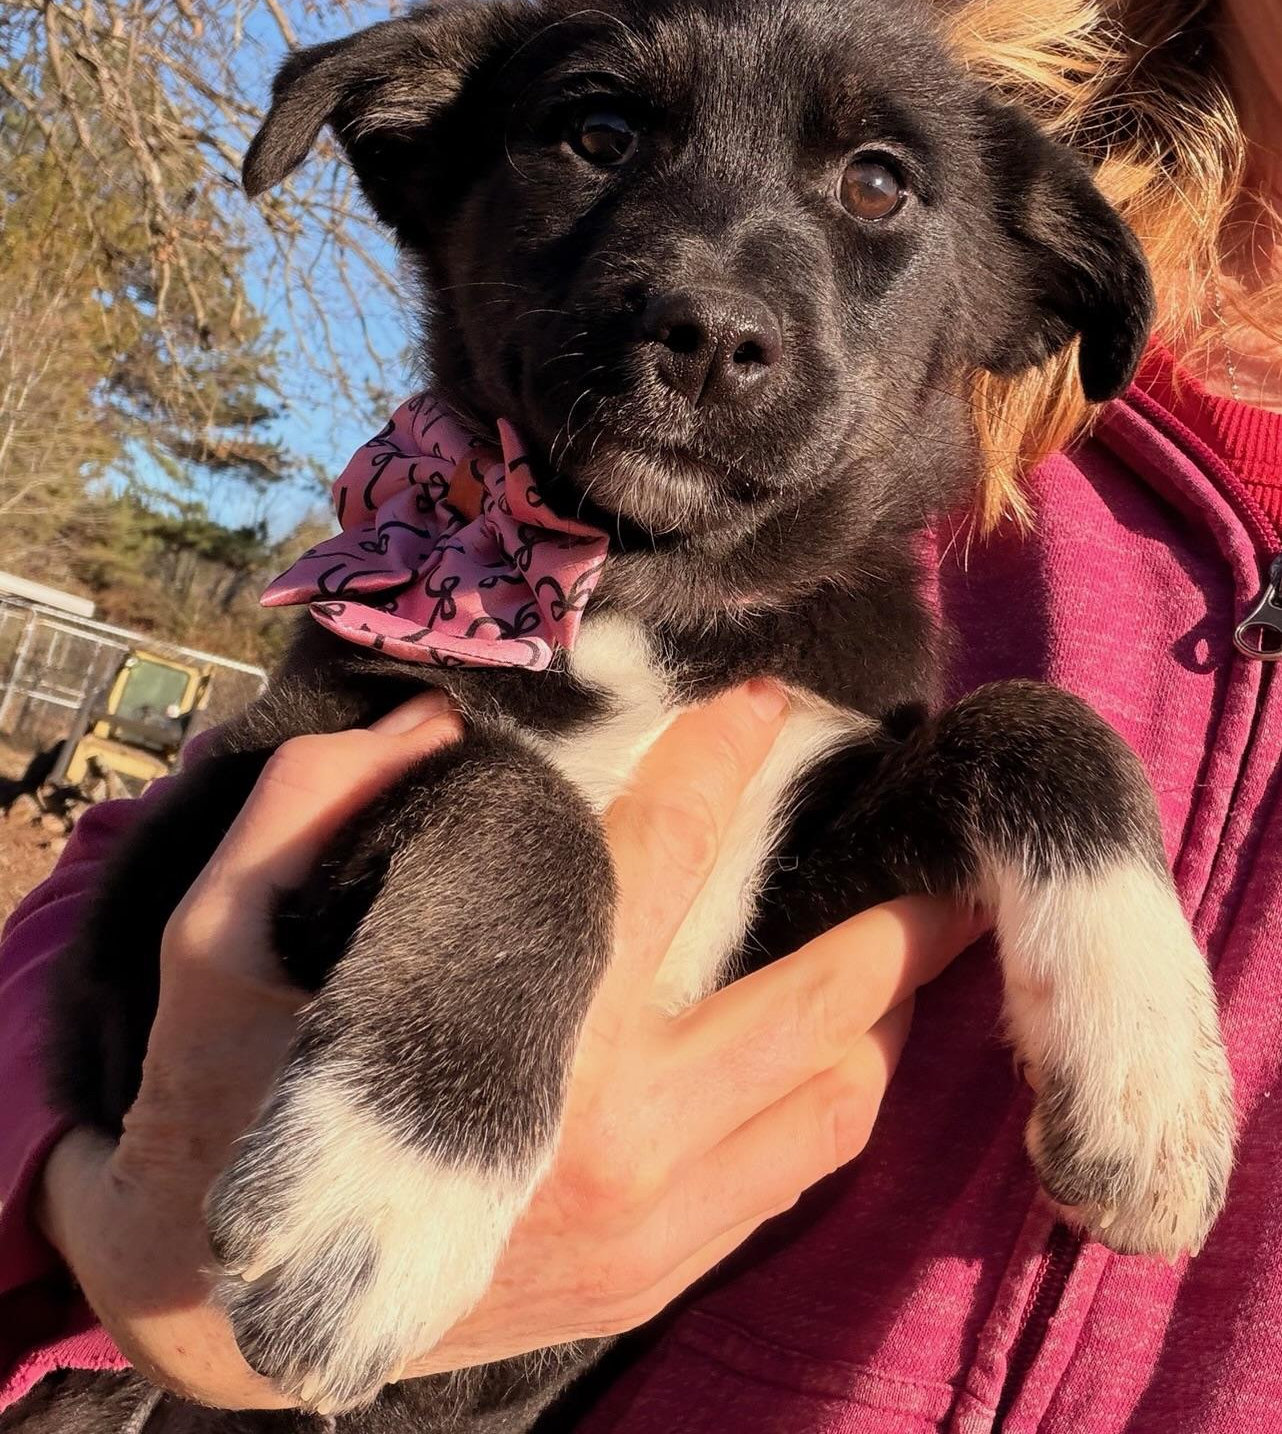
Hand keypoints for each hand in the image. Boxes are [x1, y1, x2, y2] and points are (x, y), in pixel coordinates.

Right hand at [38, 686, 979, 1407]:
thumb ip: (315, 801)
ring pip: (839, 1095)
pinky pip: (798, 1174)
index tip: (766, 701)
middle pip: (822, 993)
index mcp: (532, 1027)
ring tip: (916, 935)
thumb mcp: (218, 933)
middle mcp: (623, 1130)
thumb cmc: (222, 1102)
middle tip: (955, 841)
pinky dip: (840, 1096)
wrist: (224, 1313)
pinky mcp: (653, 1278)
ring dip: (890, 1007)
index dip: (724, 757)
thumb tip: (435, 722)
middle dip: (905, 908)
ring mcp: (653, 1220)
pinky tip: (844, 1044)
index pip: (669, 852)